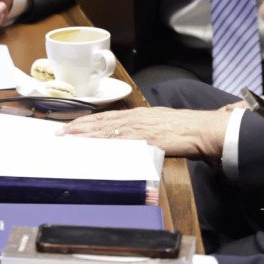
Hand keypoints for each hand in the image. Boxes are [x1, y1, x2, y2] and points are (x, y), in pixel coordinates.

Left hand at [59, 107, 230, 160]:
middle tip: (59, 133)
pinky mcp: (147, 139)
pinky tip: (93, 148)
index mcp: (142, 115)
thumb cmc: (188, 129)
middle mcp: (139, 118)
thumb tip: (130, 139)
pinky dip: (105, 144)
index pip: (109, 117)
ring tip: (68, 139)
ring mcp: (142, 128)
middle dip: (80, 128)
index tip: (71, 126)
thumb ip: (146, 130)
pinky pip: (122, 142)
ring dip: (86, 135)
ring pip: (108, 130)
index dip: (88, 122)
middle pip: (103, 122)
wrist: (204, 129)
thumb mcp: (163, 125)